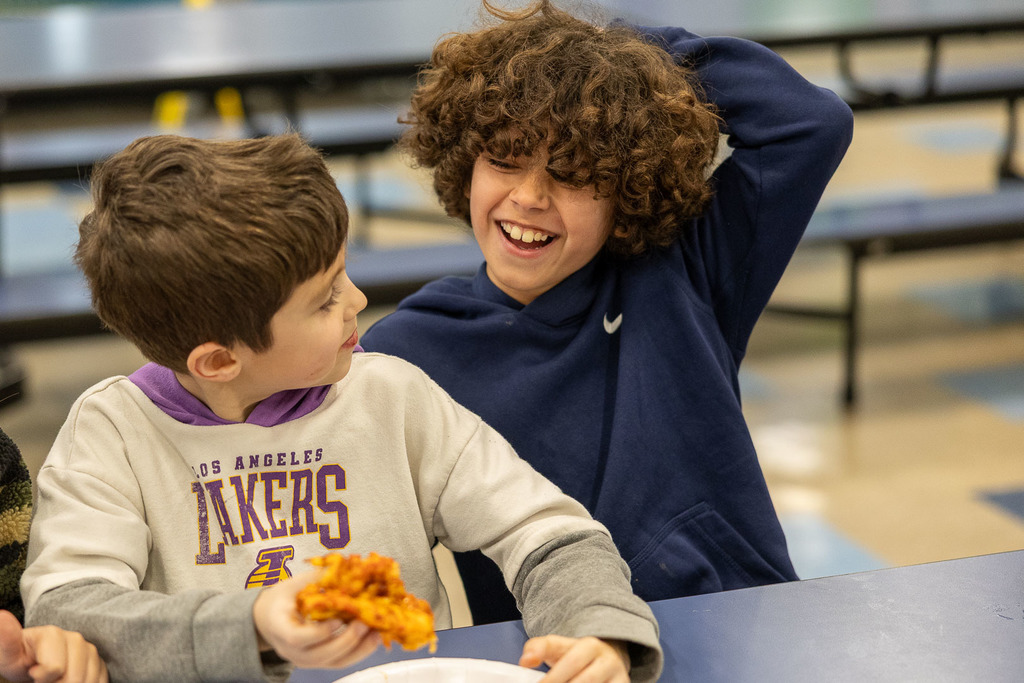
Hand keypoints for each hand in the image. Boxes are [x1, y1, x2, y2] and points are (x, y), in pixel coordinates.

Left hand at [0, 609, 107, 682]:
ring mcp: (90, 650)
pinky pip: (99, 681)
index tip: (33, 673)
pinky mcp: (100, 661)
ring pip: (88, 681)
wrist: (33, 662)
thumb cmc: (20, 660)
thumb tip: (1, 615)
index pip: (55, 669)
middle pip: (73, 678)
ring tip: (57, 679)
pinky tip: (71, 681)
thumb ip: (7, 639)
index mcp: (53, 634)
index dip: (42, 679)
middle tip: (45, 679)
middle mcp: (76, 638)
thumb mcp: (9, 654)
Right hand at [252, 570, 380, 668]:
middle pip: (319, 655)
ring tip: (377, 632)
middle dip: (345, 641)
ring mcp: (306, 660)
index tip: (337, 620)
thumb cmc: (284, 598)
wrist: (270, 619)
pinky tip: (374, 637)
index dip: (318, 633)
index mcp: (280, 628)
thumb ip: (317, 577)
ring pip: (334, 662)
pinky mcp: (320, 662)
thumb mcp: (294, 584)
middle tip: (364, 623)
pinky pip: (341, 662)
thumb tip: (345, 564)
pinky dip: (360, 651)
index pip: (297, 638)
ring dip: (358, 649)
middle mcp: (291, 651)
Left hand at [519, 635, 629, 681]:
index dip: (554, 678)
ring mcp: (620, 679)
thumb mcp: (558, 647)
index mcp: (590, 646)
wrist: (608, 659)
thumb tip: (525, 660)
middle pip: (586, 681)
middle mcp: (608, 662)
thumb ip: (538, 648)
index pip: (571, 663)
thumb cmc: (575, 656)